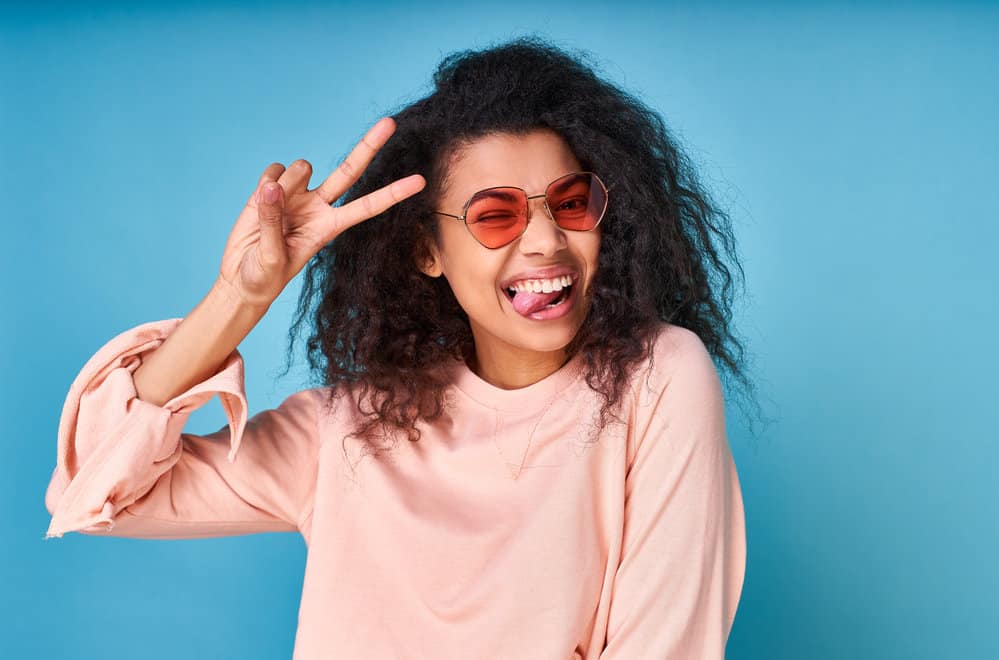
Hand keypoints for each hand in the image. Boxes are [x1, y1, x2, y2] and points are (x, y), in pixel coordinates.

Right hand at [218, 117, 424, 308]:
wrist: (243, 278)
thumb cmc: (264, 276)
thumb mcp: (271, 259)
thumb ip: (271, 222)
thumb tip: (271, 187)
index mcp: (329, 227)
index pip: (367, 207)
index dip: (393, 193)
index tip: (420, 182)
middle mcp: (318, 206)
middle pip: (349, 171)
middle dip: (369, 146)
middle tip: (390, 123)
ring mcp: (297, 194)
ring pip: (302, 166)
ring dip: (287, 182)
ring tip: (271, 211)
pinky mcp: (272, 187)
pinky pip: (273, 170)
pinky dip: (264, 181)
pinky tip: (260, 200)